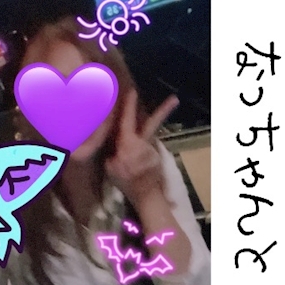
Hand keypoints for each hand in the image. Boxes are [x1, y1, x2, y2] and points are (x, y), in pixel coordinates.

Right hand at [105, 90, 178, 204]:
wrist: (145, 193)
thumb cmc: (125, 181)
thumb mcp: (110, 167)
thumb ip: (111, 152)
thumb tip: (112, 144)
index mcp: (128, 143)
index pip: (127, 120)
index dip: (129, 106)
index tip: (133, 91)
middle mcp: (142, 143)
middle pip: (151, 123)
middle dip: (164, 110)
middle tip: (175, 99)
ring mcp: (152, 149)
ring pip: (147, 137)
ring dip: (147, 136)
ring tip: (146, 136)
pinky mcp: (156, 156)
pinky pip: (147, 148)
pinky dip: (143, 151)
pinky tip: (140, 158)